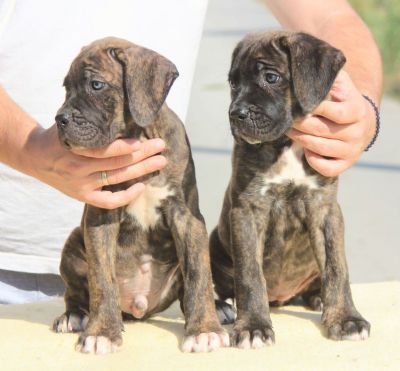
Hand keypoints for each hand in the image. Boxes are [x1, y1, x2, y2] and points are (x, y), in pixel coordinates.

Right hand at [27, 124, 166, 208]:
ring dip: (142, 170)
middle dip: (143, 155)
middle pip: (117, 164)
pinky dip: (126, 196)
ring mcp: (82, 185)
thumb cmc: (57, 137)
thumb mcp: (69, 126)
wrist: (33, 156)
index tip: (142, 142)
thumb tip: (120, 112)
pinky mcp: (83, 196)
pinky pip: (108, 201)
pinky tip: (142, 186)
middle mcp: (78, 169)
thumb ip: (89, 124)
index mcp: (74, 150)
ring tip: (160, 161)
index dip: (125, 148)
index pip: (104, 151)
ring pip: (118, 179)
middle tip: (161, 146)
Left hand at [287, 70, 376, 176]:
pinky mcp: (346, 163)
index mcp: (356, 109)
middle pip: (320, 130)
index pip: (331, 111)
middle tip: (284, 118)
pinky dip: (312, 160)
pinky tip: (305, 150)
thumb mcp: (340, 84)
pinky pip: (326, 168)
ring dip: (299, 140)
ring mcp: (352, 149)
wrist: (362, 122)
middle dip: (298, 124)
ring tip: (288, 131)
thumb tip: (304, 71)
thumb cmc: (342, 100)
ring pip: (319, 148)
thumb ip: (327, 77)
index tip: (294, 104)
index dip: (310, 109)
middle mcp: (356, 131)